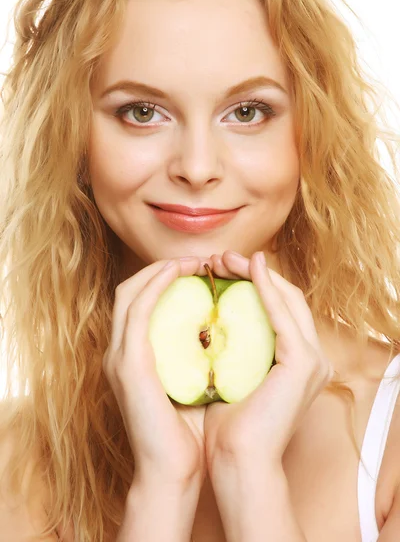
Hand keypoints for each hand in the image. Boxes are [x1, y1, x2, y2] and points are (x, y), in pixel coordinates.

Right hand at [103, 256, 212, 488]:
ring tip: (195, 261)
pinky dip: (157, 285)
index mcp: (133, 356)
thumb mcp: (196, 383)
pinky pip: (139, 310)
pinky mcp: (128, 364)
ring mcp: (119, 357)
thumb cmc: (192, 433)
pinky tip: (181, 272)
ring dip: (161, 269)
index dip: (166, 278)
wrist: (174, 473)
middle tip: (201, 260)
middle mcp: (120, 352)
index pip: (141, 301)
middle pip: (131, 289)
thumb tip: (227, 330)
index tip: (202, 270)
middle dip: (164, 267)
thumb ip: (200, 356)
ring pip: (130, 292)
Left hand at [204, 250, 333, 472]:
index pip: (276, 309)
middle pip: (285, 298)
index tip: (216, 270)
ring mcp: (313, 359)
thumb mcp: (228, 377)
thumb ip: (227, 350)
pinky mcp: (303, 363)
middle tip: (218, 258)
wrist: (236, 464)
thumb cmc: (226, 428)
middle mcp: (312, 357)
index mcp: (296, 362)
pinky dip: (265, 288)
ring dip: (255, 273)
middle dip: (251, 272)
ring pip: (287, 299)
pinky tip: (246, 269)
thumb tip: (203, 321)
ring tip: (223, 259)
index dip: (251, 283)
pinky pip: (282, 314)